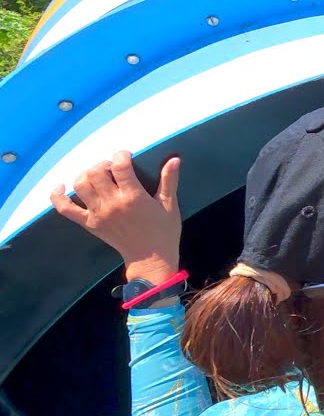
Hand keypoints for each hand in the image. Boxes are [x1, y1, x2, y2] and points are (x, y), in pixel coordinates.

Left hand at [50, 151, 181, 283]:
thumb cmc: (163, 231)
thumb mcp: (169, 205)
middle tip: (114, 168)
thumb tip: (174, 159)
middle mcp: (112, 203)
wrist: (150, 259)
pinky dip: (57, 196)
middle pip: (96, 172)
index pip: (120, 167)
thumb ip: (169, 180)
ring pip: (80, 185)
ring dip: (86, 174)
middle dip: (104, 164)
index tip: (127, 155)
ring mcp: (97, 214)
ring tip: (98, 176)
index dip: (121, 155)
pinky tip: (60, 186)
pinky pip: (65, 209)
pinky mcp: (88, 223)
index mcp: (133, 197)